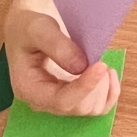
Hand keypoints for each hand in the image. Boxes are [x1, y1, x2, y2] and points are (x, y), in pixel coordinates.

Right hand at [5, 0, 120, 116]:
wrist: (27, 30)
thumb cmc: (28, 27)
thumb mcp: (38, 28)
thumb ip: (57, 46)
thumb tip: (81, 66)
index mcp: (29, 89)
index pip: (61, 101)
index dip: (84, 86)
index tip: (101, 65)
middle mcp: (44, 102)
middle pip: (79, 107)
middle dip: (95, 85)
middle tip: (99, 59)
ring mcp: (59, 102)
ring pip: (91, 109)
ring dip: (103, 88)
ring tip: (101, 63)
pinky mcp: (73, 97)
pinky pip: (98, 107)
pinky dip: (110, 93)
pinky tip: (109, 74)